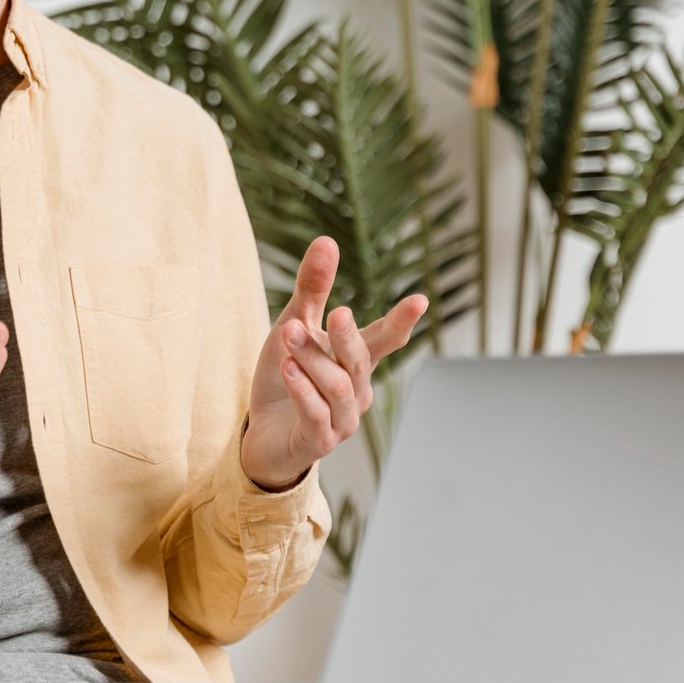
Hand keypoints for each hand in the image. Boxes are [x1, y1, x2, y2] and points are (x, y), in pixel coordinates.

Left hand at [238, 236, 428, 490]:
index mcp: (357, 361)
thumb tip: (327, 241)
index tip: (420, 300)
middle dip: (347, 336)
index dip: (402, 320)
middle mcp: (357, 390)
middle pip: (360, 360)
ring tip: (288, 335)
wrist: (263, 435)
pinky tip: (288, 369)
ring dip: (313, 359)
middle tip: (336, 311)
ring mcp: (341, 419)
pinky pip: (316, 414)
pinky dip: (303, 390)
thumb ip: (312, 289)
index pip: (386, 338)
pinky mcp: (319, 441)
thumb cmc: (286, 377)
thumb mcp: (294, 325)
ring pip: (337, 386)